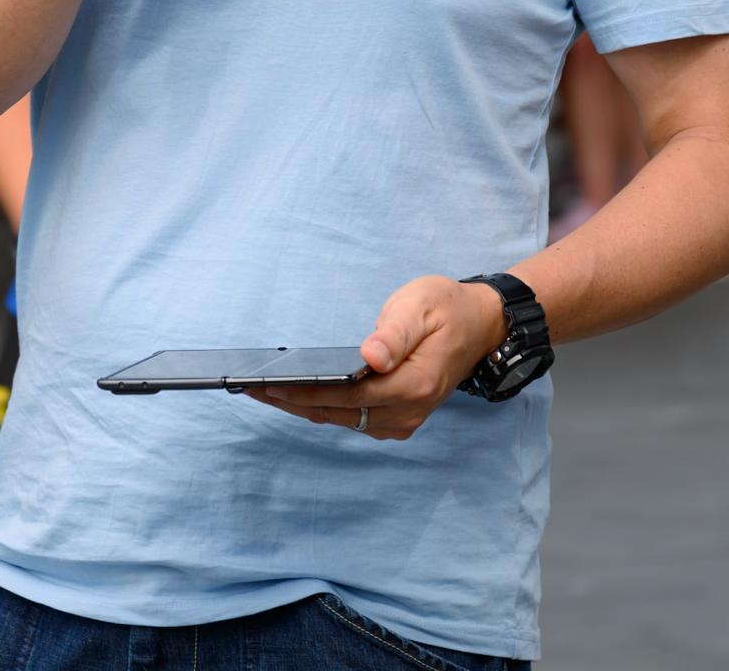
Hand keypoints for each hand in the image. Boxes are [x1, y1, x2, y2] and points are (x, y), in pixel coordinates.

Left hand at [246, 275, 509, 441]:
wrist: (480, 325)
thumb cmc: (447, 308)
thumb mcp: (421, 307)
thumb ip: (395, 333)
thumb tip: (371, 357)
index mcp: (413, 385)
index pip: (346, 395)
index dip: (305, 392)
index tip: (268, 385)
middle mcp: (407, 412)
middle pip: (337, 413)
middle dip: (291, 401)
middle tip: (249, 387)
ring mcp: (402, 420)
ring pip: (341, 420)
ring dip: (302, 407)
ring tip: (262, 391)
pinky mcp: (396, 419)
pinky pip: (351, 418)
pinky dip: (322, 408)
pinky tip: (295, 394)